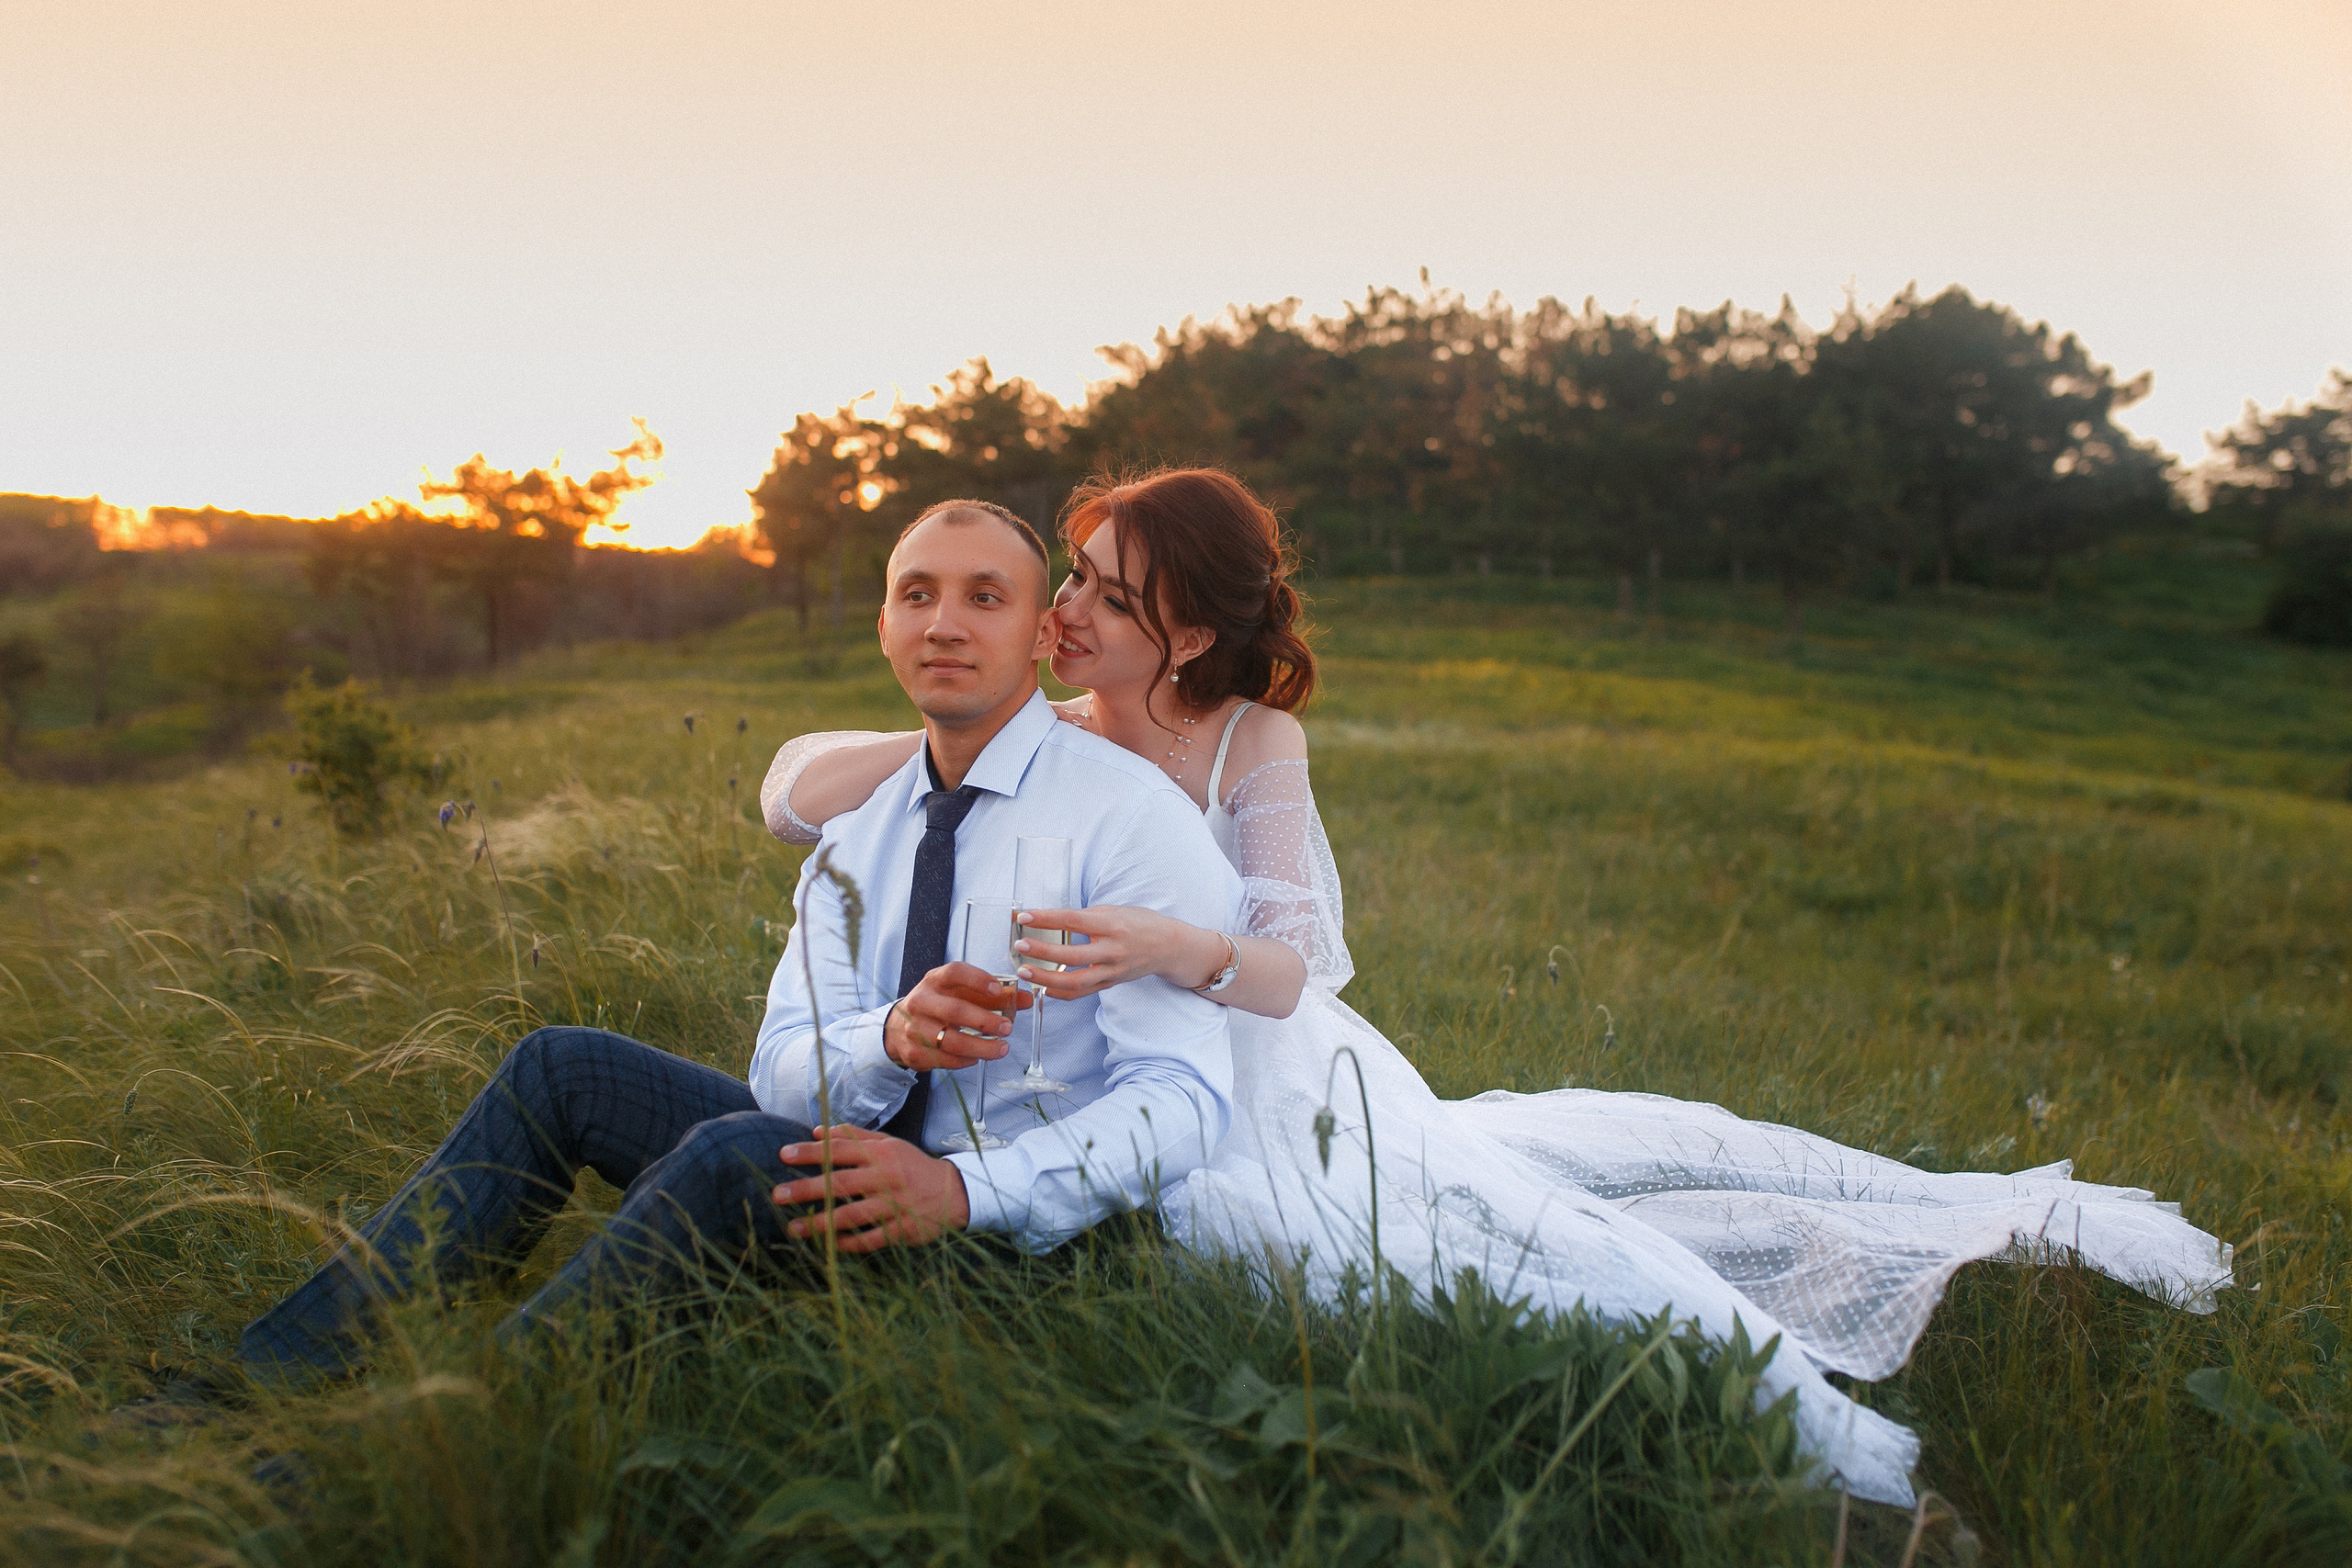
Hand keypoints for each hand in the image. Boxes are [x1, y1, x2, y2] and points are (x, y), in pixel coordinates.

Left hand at [773, 1125, 970, 1251]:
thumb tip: (818, 1130)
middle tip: (778, 1194)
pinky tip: (829, 1246)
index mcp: (881, 1154)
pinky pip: (870, 1239)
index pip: (839, 1150)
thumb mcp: (889, 1144)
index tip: (783, 1154)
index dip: (811, 1152)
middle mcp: (885, 1178)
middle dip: (806, 1189)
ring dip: (820, 1223)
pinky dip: (849, 1243)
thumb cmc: (913, 1166)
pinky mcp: (901, 1230)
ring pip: (851, 1215)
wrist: (954, 1193)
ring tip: (794, 1228)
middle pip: (840, 1183)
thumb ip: (855, 1137)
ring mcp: (894, 1206)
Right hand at [885, 961, 1028, 1070]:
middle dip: (985, 1021)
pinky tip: (978, 1057)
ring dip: (981, 1047)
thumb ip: (992, 996)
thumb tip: (1026, 1000)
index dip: (977, 979)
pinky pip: (945, 1059)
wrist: (898, 1028)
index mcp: (934, 981)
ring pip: (951, 1041)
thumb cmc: (937, 1005)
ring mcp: (915, 1028)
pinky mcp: (915, 1052)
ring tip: (1001, 1048)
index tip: (998, 988)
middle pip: (955, 1011)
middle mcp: (921, 1002)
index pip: (954, 973)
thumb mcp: (959, 993)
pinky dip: (966, 1060)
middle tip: (1007, 1028)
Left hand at [1013, 905, 1228, 999]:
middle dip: (1042, 951)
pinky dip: (1059, 992)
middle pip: (1072, 955)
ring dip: (1045, 977)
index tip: (1024, 916)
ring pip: (1074, 981)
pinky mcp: (1110, 984)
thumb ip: (1086, 916)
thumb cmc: (1140, 923)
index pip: (1073, 920)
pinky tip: (1043, 986)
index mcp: (1112, 925)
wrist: (1169, 947)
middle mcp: (1112, 950)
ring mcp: (1111, 970)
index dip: (1046, 918)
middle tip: (1020, 945)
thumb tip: (1053, 919)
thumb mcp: (1115, 910)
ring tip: (1024, 971)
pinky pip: (1081, 993)